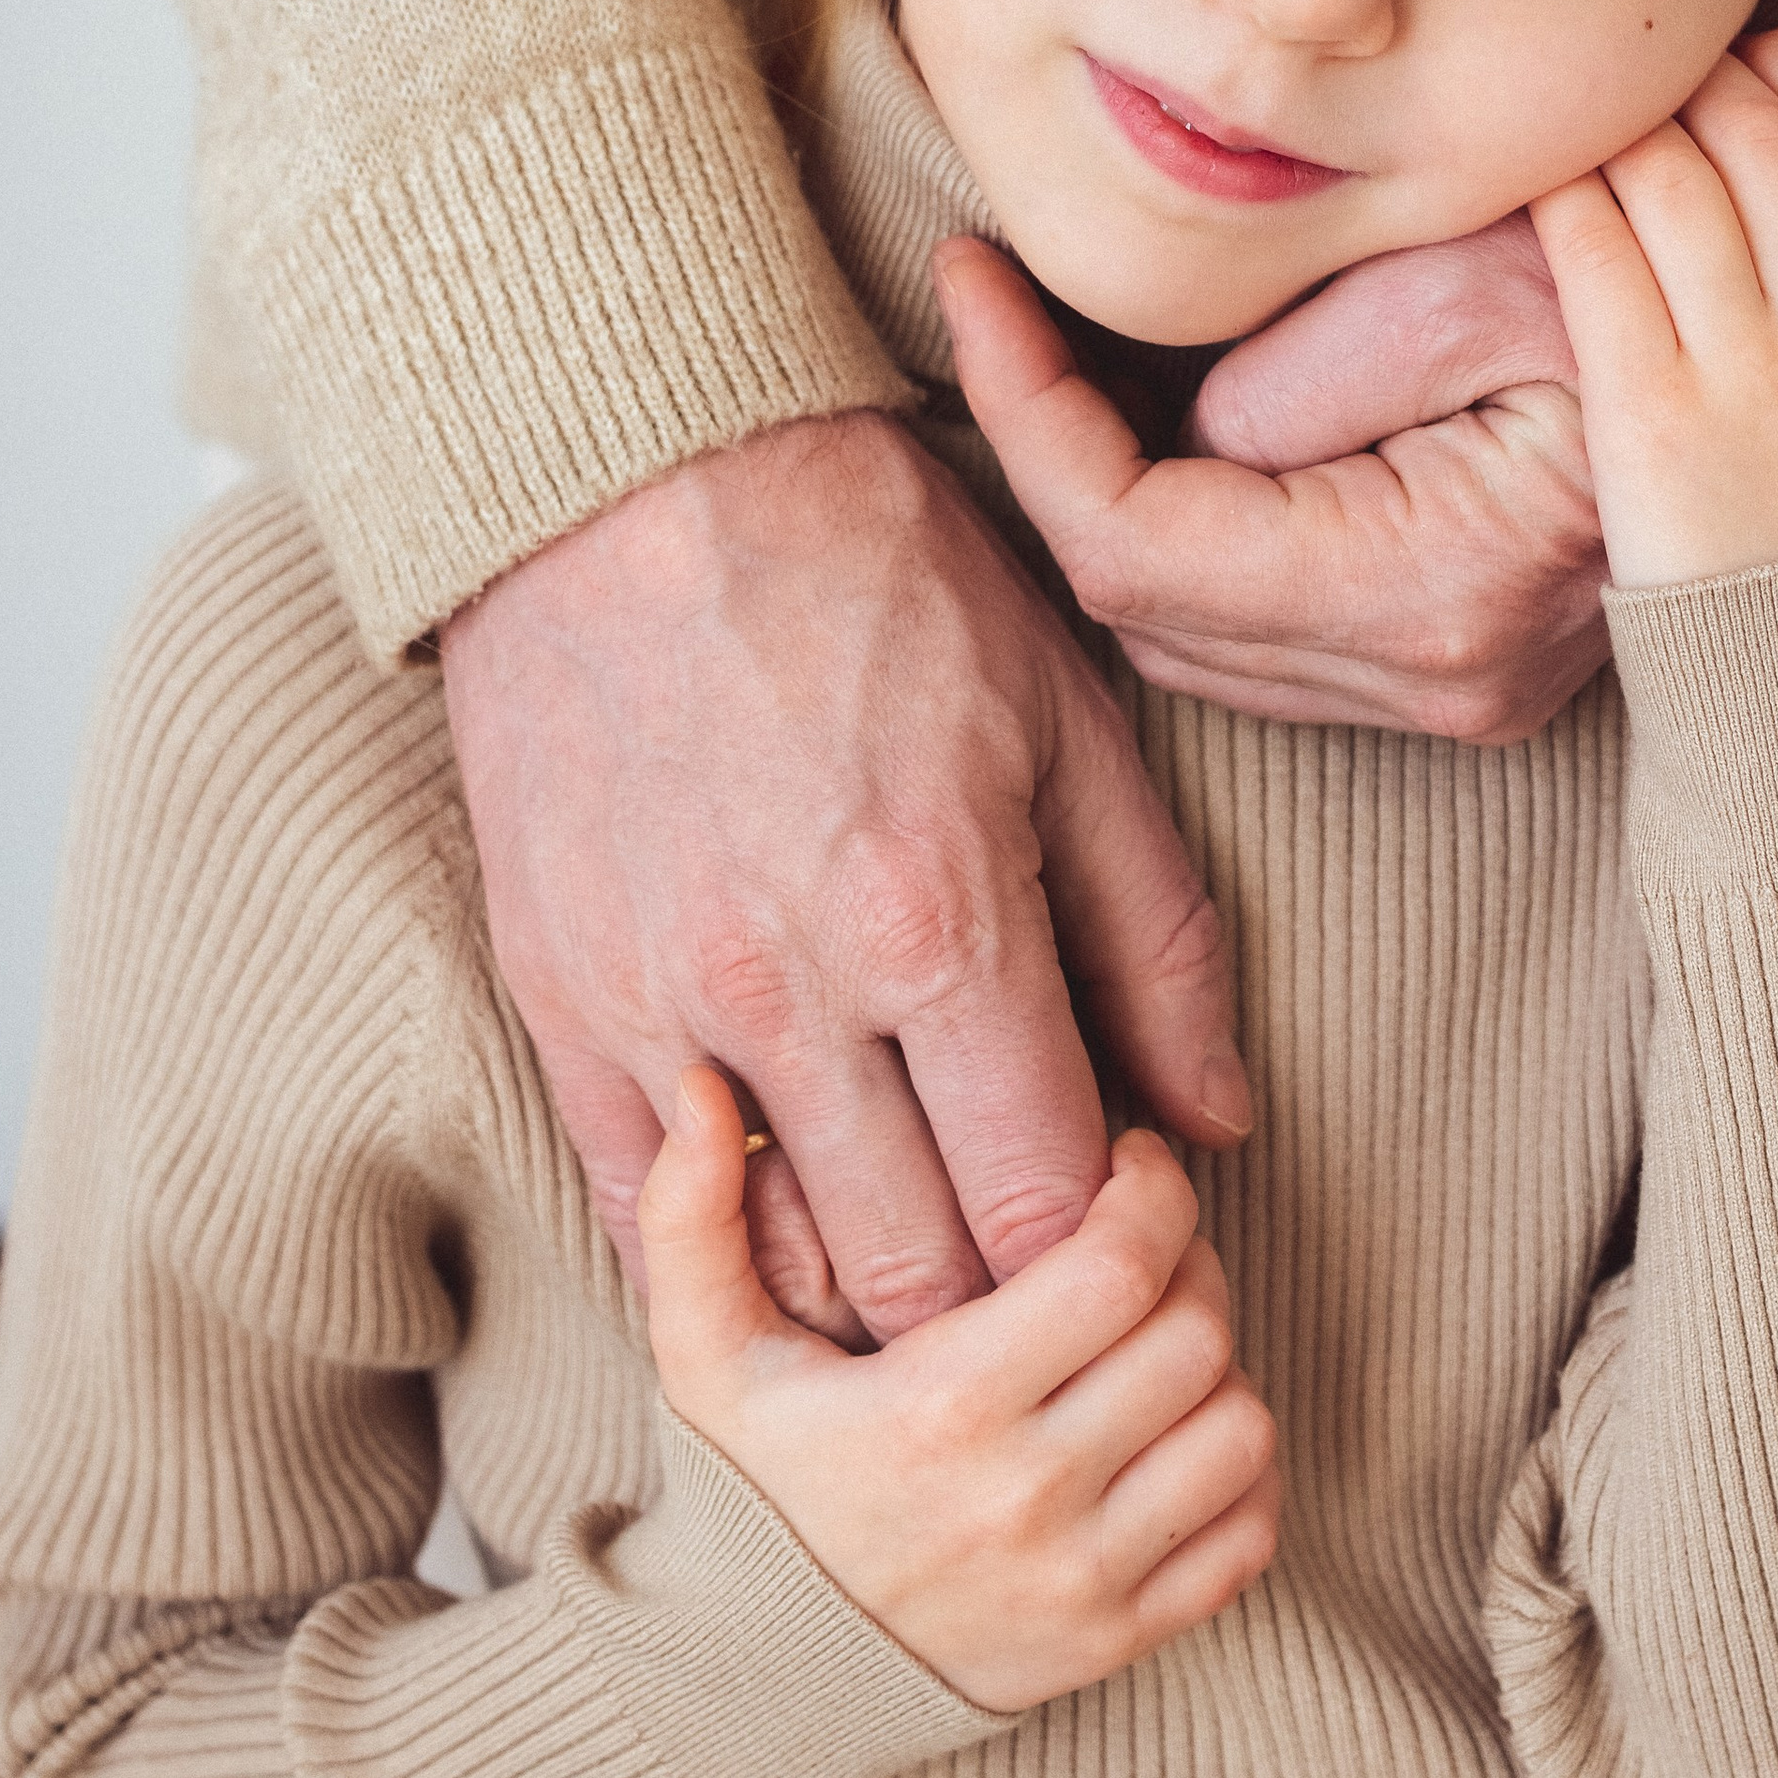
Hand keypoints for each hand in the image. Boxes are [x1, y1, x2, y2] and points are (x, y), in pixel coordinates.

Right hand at [441, 412, 1241, 1330]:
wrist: (634, 468)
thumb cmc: (879, 575)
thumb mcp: (1068, 723)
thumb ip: (1156, 939)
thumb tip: (1221, 1123)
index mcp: (940, 922)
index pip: (1045, 1205)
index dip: (1106, 1256)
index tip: (1126, 1232)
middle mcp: (792, 991)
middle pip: (921, 1274)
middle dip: (1002, 1310)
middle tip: (1043, 1273)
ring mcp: (656, 1005)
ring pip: (781, 1267)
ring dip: (871, 1297)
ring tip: (933, 1249)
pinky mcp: (557, 996)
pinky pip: (636, 1214)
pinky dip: (724, 1256)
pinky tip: (793, 1236)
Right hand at [640, 1072, 1280, 1713]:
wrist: (760, 1680)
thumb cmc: (751, 1486)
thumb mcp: (702, 1352)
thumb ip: (691, 1215)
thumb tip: (697, 1090)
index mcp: (941, 1408)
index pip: (1117, 1270)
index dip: (1152, 1194)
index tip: (1128, 1167)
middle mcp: (1025, 1498)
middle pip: (1194, 1335)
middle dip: (1189, 1263)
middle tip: (1141, 1246)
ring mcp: (1080, 1581)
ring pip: (1238, 1429)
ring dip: (1217, 1365)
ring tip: (1155, 1338)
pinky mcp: (1118, 1641)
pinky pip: (1248, 1536)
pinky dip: (1239, 1472)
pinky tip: (1175, 1433)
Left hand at [939, 237, 1610, 743]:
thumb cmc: (1674, 277)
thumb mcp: (1480, 276)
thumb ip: (1304, 371)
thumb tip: (1193, 435)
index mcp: (1433, 587)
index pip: (1135, 546)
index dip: (1024, 418)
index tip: (971, 285)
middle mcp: (1439, 677)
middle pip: (1145, 614)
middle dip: (1046, 464)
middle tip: (998, 304)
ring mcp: (1456, 689)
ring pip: (1193, 635)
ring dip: (1112, 501)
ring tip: (1063, 346)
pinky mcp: (1463, 663)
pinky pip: (1268, 625)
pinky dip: (1194, 532)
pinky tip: (1167, 416)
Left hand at [1530, 30, 1777, 588]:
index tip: (1751, 58)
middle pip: (1750, 133)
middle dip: (1697, 81)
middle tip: (1654, 76)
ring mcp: (1739, 365)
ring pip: (1667, 176)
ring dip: (1625, 128)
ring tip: (1595, 122)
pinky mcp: (1643, 411)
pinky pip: (1593, 255)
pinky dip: (1564, 198)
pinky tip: (1543, 184)